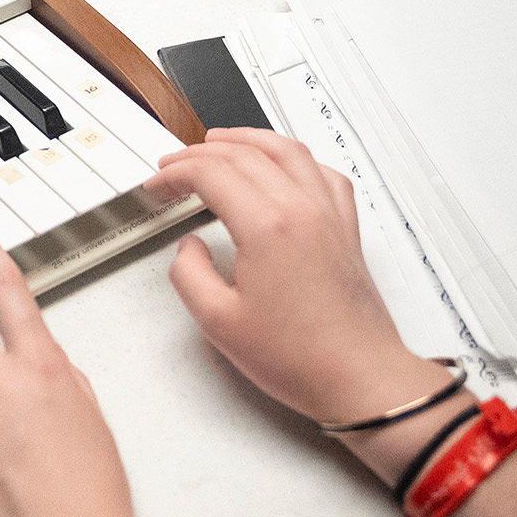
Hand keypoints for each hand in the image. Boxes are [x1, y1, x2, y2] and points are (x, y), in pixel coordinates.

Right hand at [146, 128, 448, 430]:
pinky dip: (295, 158)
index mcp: (267, 225)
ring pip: (286, 150)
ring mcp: (329, 214)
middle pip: (244, 153)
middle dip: (199, 153)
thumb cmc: (300, 357)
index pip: (210, 173)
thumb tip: (188, 248)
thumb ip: (190, 274)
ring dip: (247, 139)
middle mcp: (301, 208)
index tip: (157, 185)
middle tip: (174, 166)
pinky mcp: (346, 228)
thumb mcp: (219, 322)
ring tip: (220, 141)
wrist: (359, 377)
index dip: (175, 174)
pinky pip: (322, 172)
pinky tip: (284, 166)